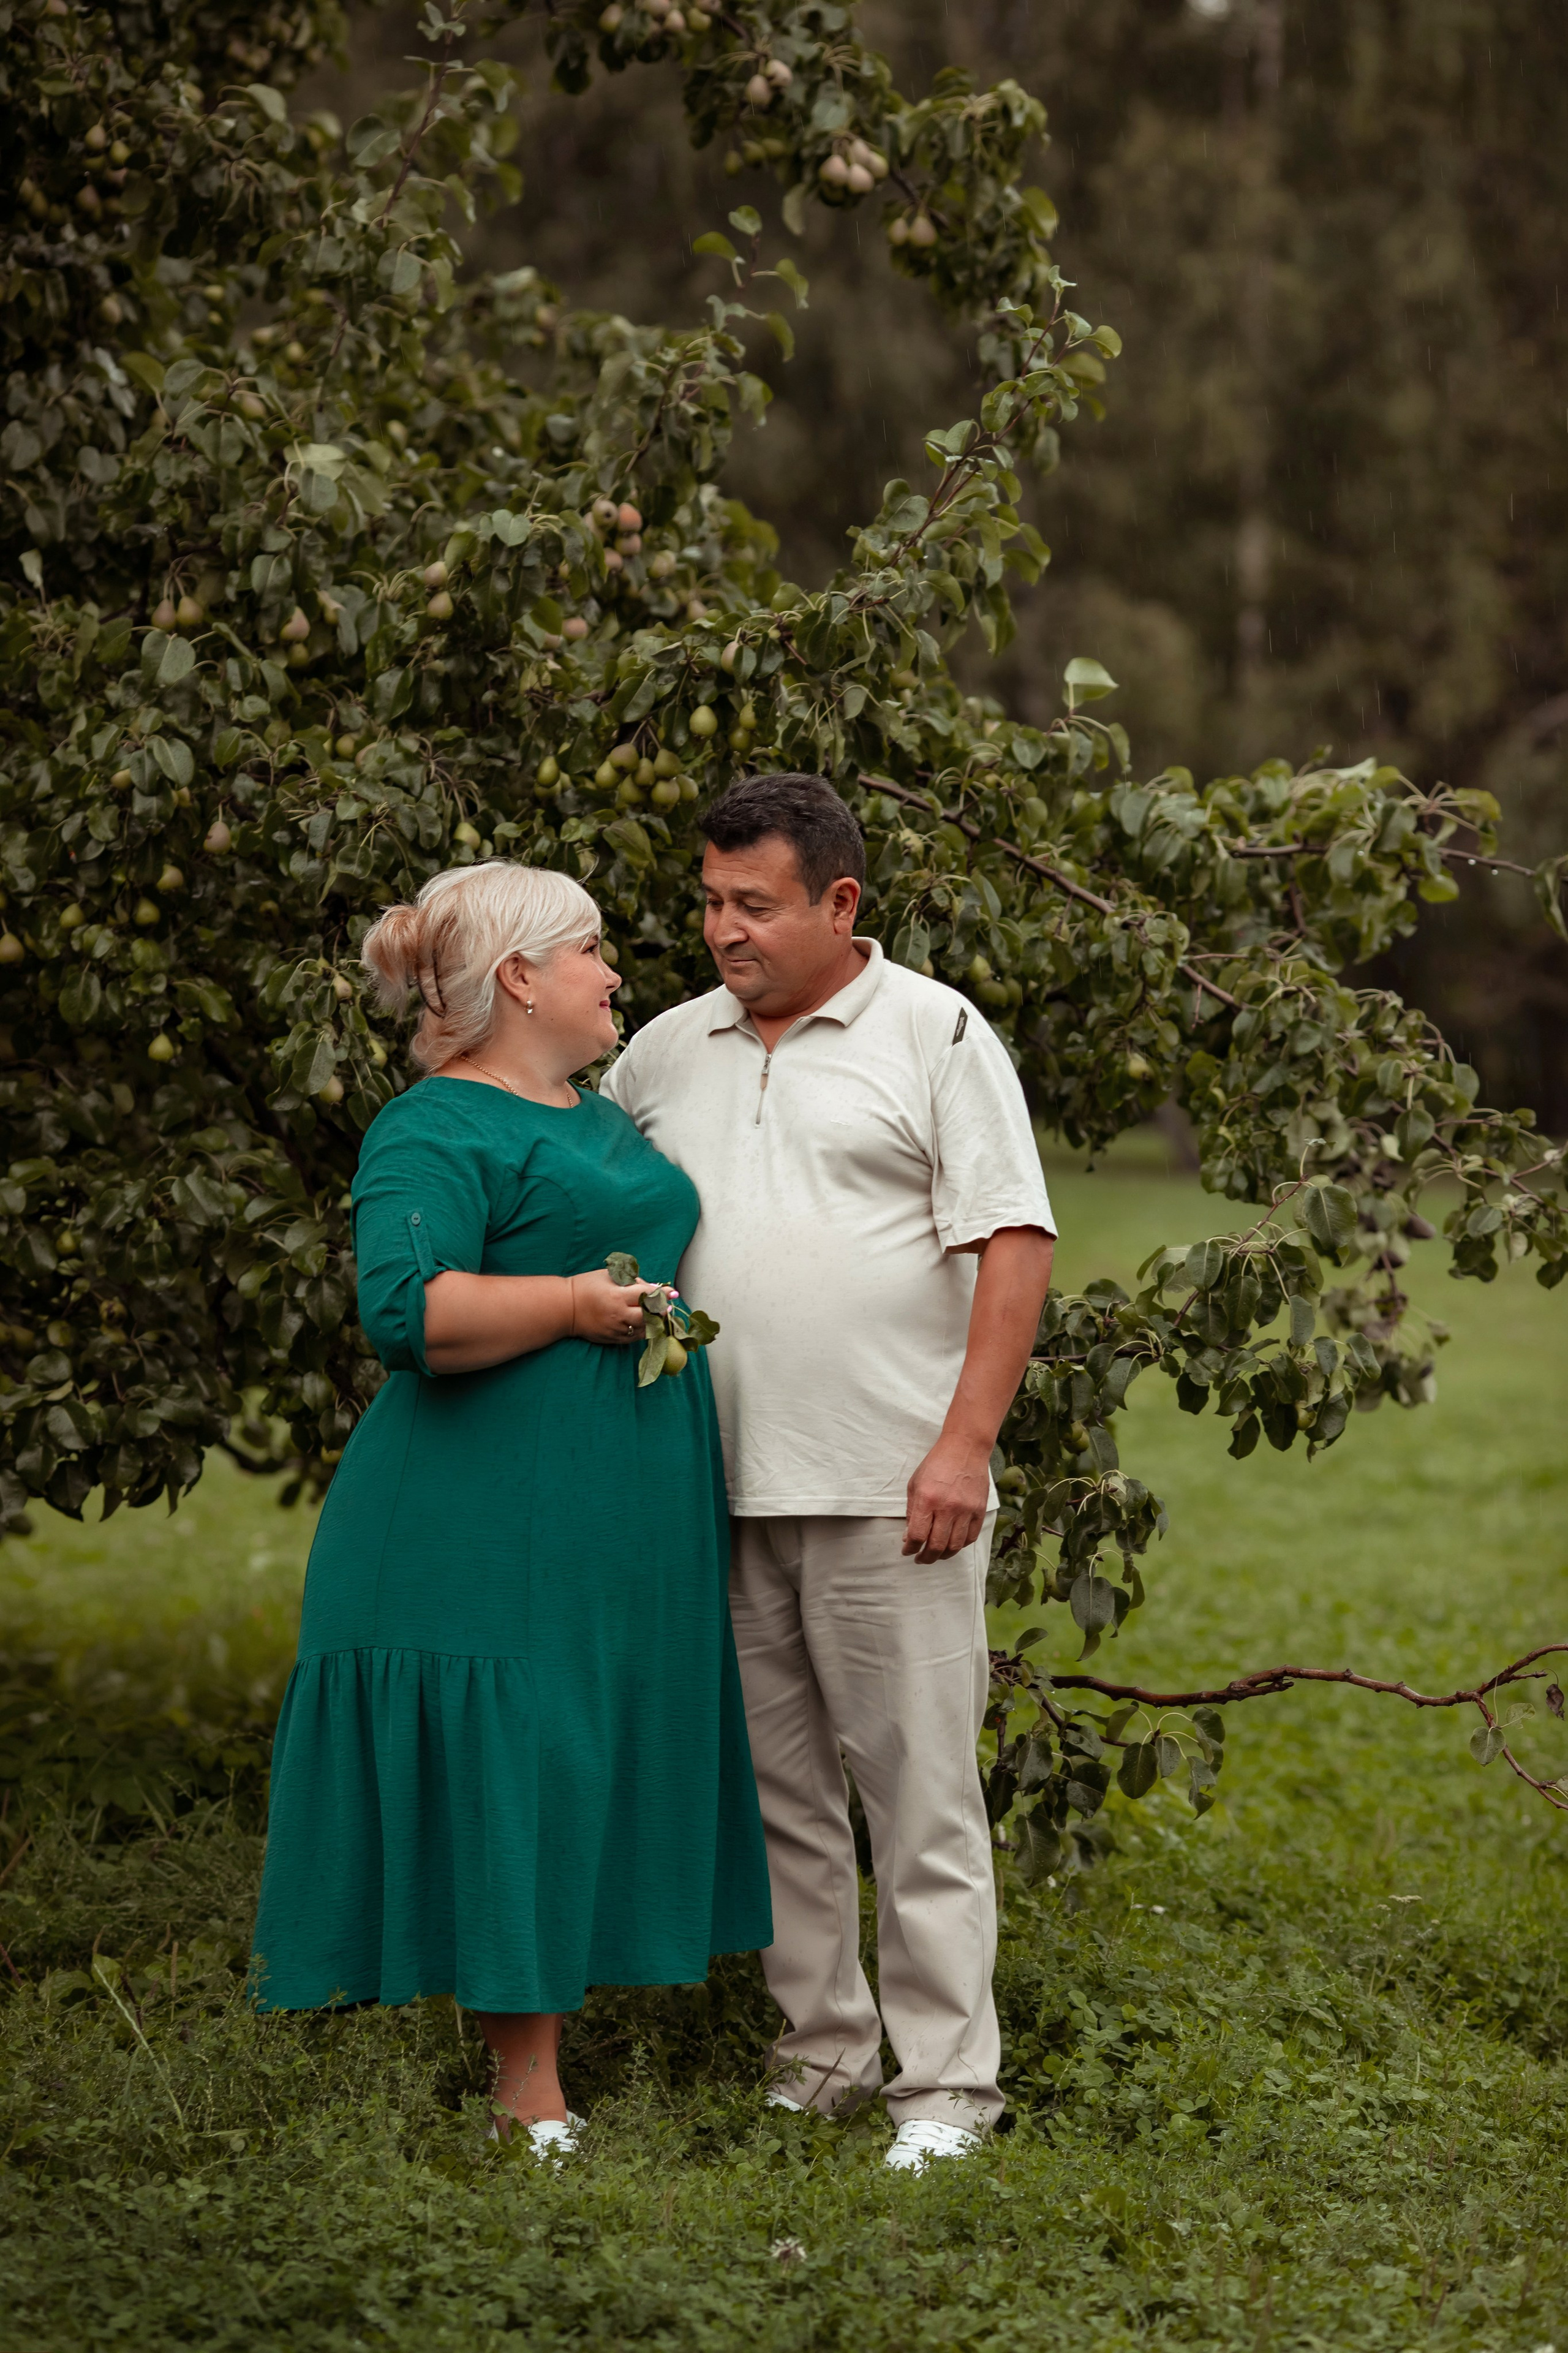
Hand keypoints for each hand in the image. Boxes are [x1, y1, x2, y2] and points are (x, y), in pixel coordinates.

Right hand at [567, 1268, 664, 1345]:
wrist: (565, 1308)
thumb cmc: (586, 1286)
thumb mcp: (608, 1276)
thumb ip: (632, 1280)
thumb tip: (654, 1287)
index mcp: (617, 1296)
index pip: (647, 1295)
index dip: (663, 1294)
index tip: (674, 1293)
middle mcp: (618, 1314)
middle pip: (649, 1315)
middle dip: (661, 1310)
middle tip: (667, 1306)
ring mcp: (615, 1329)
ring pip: (644, 1329)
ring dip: (654, 1322)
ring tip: (659, 1314)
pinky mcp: (612, 1339)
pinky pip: (634, 1338)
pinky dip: (643, 1330)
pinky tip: (645, 1323)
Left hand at [903, 1434, 990, 1562]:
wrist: (965, 1449)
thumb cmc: (936, 1464)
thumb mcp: (915, 1484)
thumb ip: (911, 1512)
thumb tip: (909, 1538)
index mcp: (926, 1500)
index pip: (917, 1535)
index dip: (910, 1549)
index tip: (908, 1552)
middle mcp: (947, 1507)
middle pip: (936, 1546)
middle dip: (926, 1558)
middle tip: (921, 1559)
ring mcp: (966, 1510)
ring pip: (955, 1546)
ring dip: (943, 1555)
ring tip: (936, 1555)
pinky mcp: (979, 1510)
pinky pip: (971, 1537)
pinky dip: (960, 1545)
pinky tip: (952, 1544)